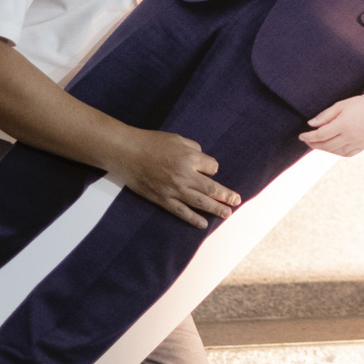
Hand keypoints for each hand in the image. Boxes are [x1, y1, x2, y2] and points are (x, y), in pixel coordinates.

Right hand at [103, 128, 240, 228]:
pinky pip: (181, 211)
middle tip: (237, 201)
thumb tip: (203, 161)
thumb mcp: (178, 139)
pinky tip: (203, 224)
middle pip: (211, 188)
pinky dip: (193, 219)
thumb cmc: (152, 142)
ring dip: (216, 209)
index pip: (212, 167)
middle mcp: (184, 175)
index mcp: (190, 158)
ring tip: (227, 214)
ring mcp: (173, 189)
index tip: (208, 169)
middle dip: (226, 195)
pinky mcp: (162, 199)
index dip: (212, 168)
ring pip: (200, 202)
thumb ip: (194, 149)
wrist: (126, 152)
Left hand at [300, 95, 363, 156]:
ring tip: (317, 143)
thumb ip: (326, 115)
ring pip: (334, 151)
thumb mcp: (342, 105)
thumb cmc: (362, 104)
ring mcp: (355, 144)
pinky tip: (331, 147)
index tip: (301, 136)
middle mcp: (348, 137)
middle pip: (325, 145)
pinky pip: (345, 153)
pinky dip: (335, 152)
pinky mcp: (361, 147)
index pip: (320, 134)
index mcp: (343, 125)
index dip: (309, 136)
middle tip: (306, 140)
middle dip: (313, 144)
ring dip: (323, 148)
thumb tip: (311, 124)